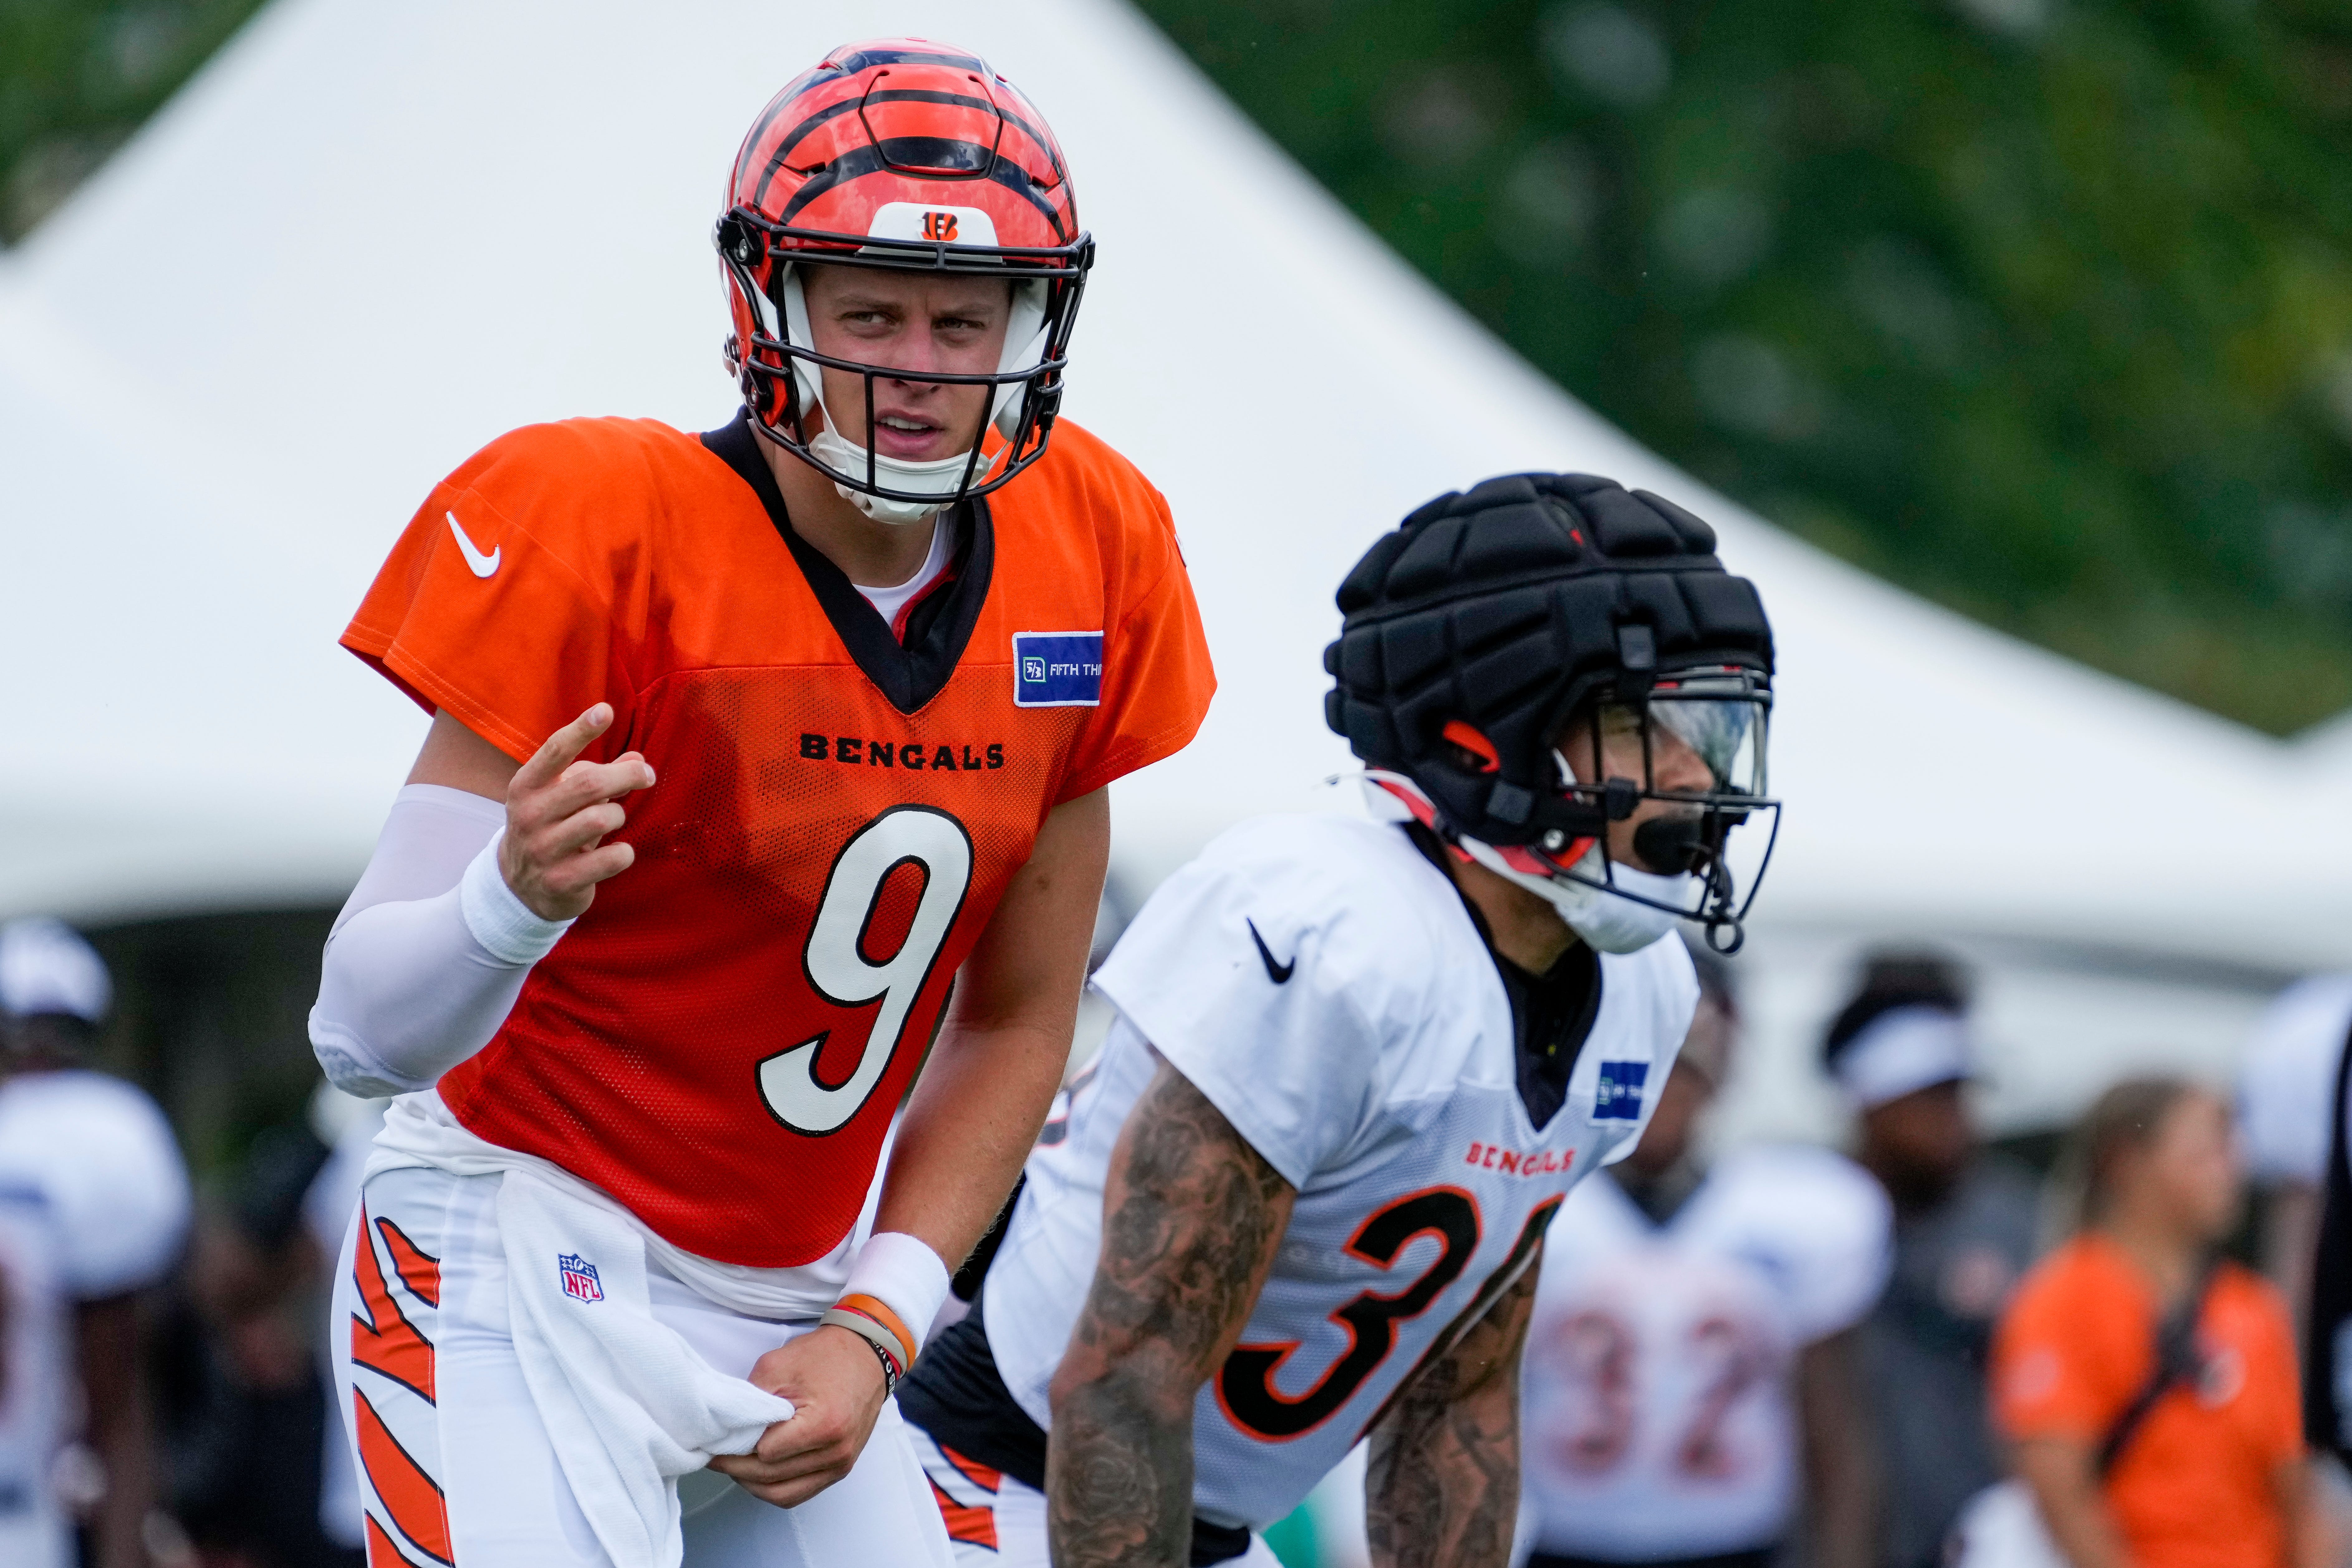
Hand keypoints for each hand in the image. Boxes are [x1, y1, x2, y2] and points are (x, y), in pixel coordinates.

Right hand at [499, 704, 654, 920]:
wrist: (521, 888)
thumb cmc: (550, 828)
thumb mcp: (562, 796)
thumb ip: (597, 774)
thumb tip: (638, 759)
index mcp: (526, 787)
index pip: (555, 751)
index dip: (581, 729)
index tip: (605, 710)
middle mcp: (529, 816)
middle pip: (589, 784)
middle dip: (626, 775)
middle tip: (646, 775)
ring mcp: (542, 850)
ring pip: (601, 818)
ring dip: (619, 815)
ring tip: (614, 820)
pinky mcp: (561, 881)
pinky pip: (611, 858)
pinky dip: (623, 853)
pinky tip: (618, 852)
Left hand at [708, 1325, 888, 1507]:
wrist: (866, 1355)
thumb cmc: (824, 1356)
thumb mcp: (778, 1366)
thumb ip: (751, 1401)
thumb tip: (727, 1432)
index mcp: (824, 1424)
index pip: (766, 1453)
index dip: (739, 1446)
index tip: (719, 1440)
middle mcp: (836, 1451)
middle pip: (771, 1477)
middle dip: (737, 1468)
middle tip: (715, 1456)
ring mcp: (841, 1464)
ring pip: (783, 1494)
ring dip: (753, 1484)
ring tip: (734, 1466)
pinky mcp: (841, 1468)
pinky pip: (800, 1493)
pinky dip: (774, 1488)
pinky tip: (758, 1474)